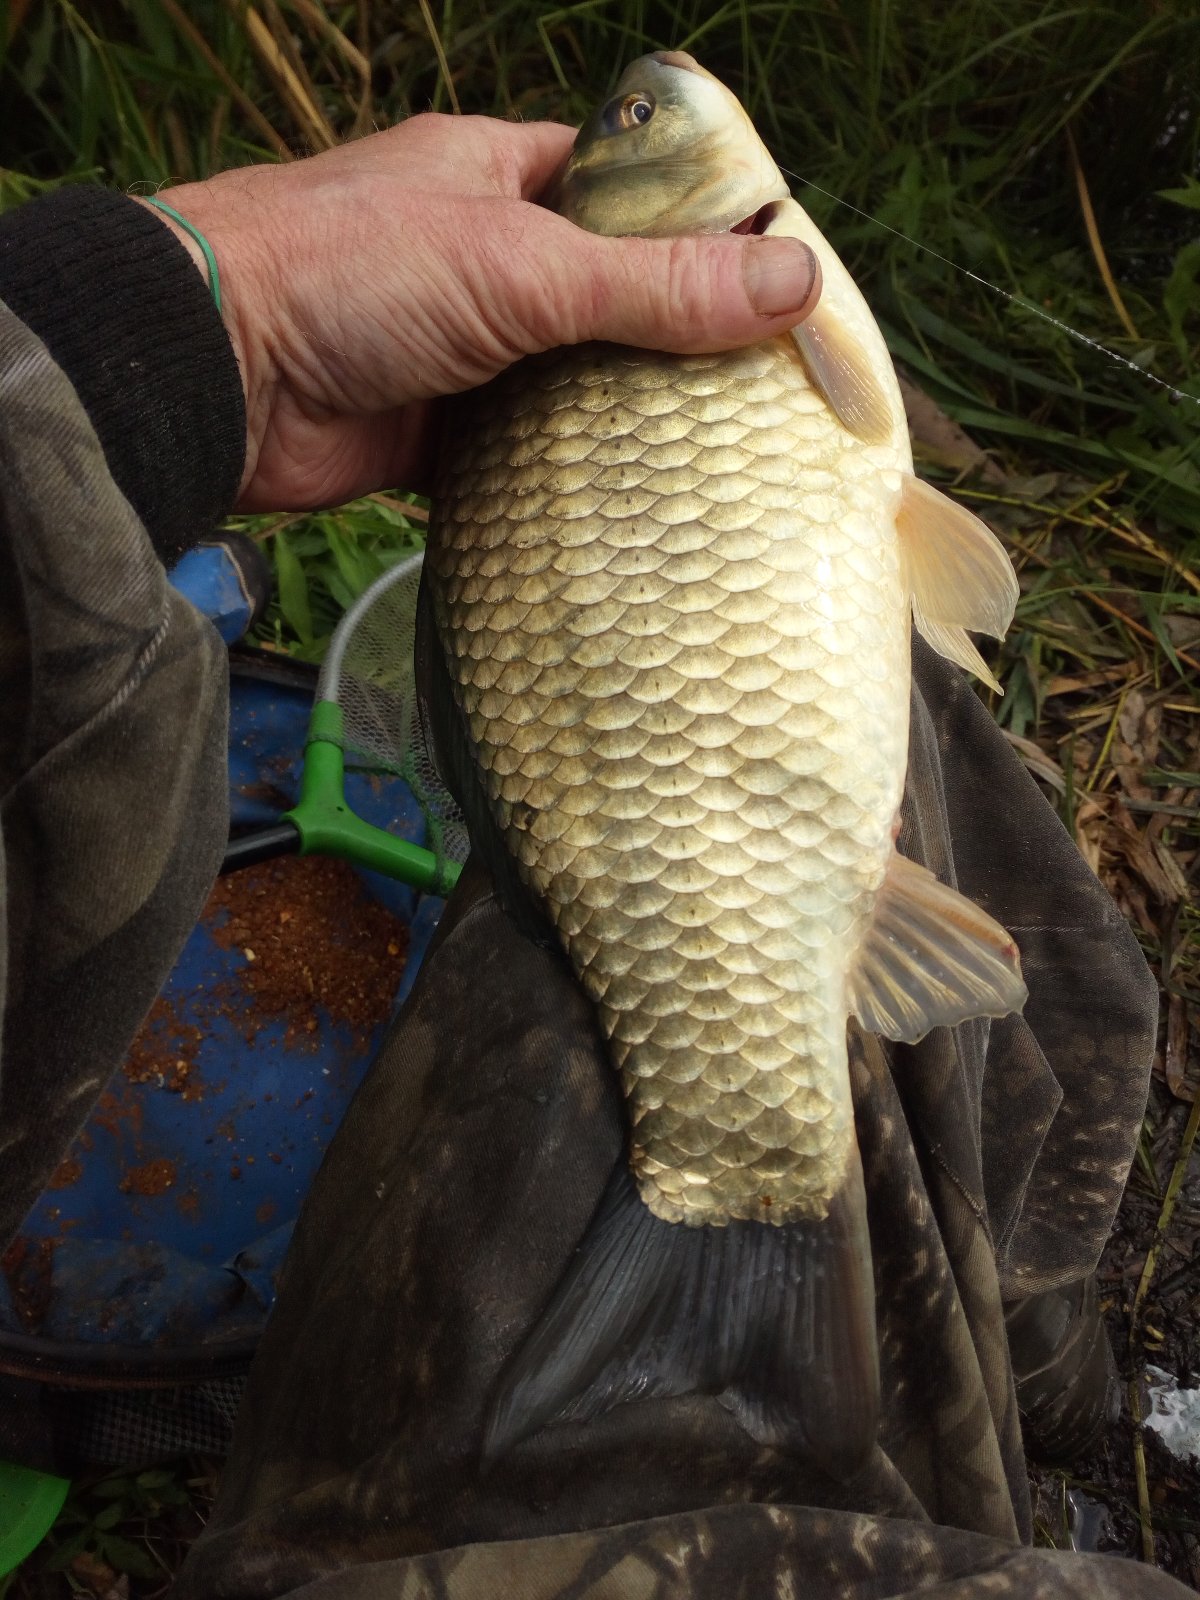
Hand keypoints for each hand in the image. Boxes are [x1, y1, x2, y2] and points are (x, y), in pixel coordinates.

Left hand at [144, 115, 820, 513]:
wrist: (216, 376)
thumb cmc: (347, 273)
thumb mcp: (521, 265)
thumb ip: (655, 284)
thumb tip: (795, 281)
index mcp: (497, 175)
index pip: (622, 187)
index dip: (698, 224)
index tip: (775, 277)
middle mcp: (481, 256)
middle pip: (606, 294)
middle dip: (673, 338)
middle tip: (764, 386)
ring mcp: (459, 347)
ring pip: (567, 379)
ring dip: (623, 415)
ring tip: (725, 451)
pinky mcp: (437, 432)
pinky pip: (522, 452)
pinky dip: (567, 473)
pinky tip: (637, 501)